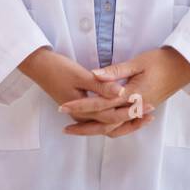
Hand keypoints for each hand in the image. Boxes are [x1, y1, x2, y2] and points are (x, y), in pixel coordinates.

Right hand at [19, 48, 150, 136]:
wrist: (37, 65)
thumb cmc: (57, 68)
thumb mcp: (80, 75)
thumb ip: (101, 85)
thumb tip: (122, 92)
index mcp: (83, 110)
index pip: (113, 117)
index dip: (133, 113)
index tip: (149, 107)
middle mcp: (82, 116)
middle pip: (112, 124)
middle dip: (132, 121)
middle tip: (152, 115)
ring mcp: (80, 112)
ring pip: (107, 122)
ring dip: (124, 120)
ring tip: (143, 116)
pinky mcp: (80, 106)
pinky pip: (101, 116)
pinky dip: (114, 115)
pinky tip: (123, 109)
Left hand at [58, 47, 189, 138]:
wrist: (184, 67)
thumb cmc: (162, 60)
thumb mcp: (138, 62)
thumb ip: (116, 71)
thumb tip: (95, 75)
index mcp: (132, 95)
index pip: (101, 103)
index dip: (82, 105)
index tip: (64, 106)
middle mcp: (134, 108)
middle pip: (105, 122)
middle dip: (84, 125)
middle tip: (65, 128)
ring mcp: (139, 111)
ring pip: (114, 127)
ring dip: (95, 129)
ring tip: (78, 130)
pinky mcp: (142, 110)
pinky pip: (124, 124)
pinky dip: (111, 128)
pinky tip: (101, 126)